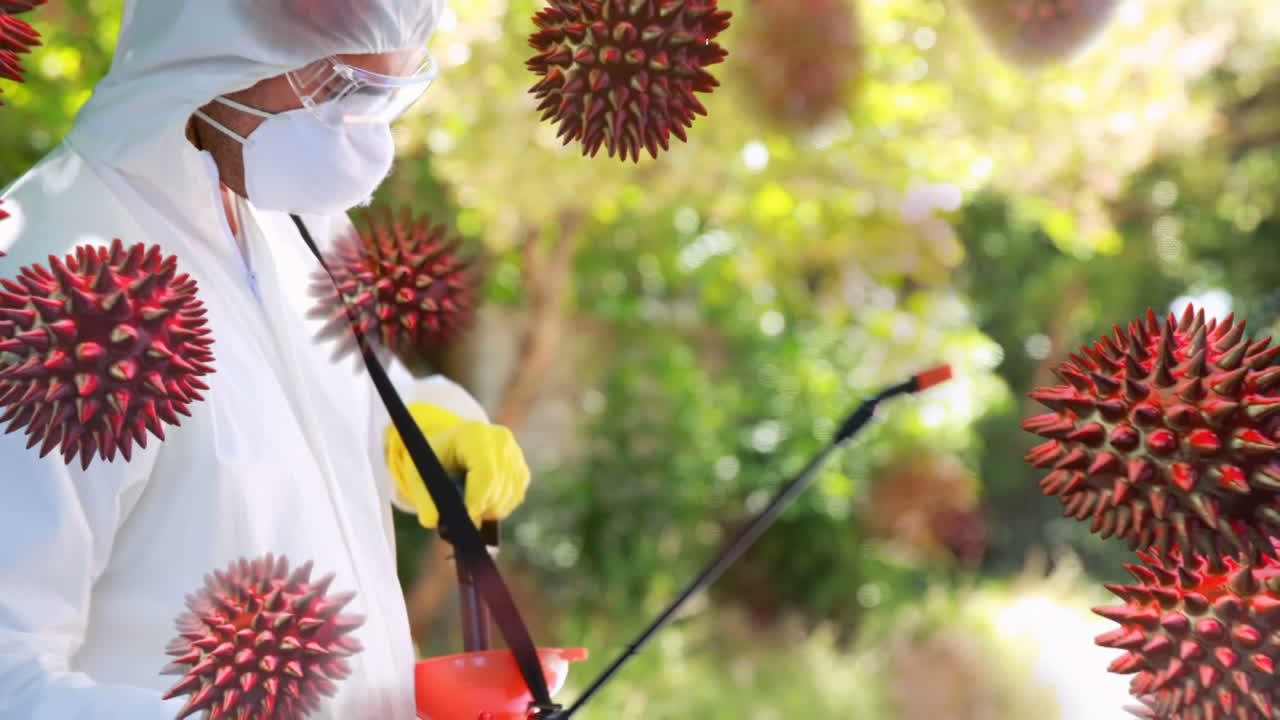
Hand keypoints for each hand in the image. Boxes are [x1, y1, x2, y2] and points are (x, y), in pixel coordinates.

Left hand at [384, 403, 530, 528]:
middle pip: (499, 486)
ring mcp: (515, 453)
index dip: (477, 499)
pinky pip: (515, 497)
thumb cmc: (435, 459)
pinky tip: (482, 500)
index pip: (485, 472)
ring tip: (469, 505)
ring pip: (509, 496)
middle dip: (481, 508)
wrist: (451, 445)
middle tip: (463, 518)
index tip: (466, 518)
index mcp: (474, 434)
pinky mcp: (522, 467)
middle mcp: (500, 440)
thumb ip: (425, 498)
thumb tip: (433, 521)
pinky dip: (499, 507)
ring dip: (490, 510)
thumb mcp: (420, 474)